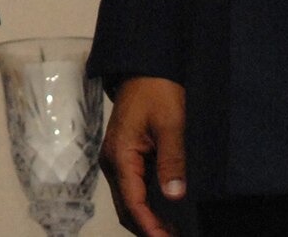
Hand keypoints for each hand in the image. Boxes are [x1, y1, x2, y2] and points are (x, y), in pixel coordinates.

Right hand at [100, 77, 186, 236]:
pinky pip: (133, 188)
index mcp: (120, 155)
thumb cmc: (157, 90)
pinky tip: (166, 211)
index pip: (132, 202)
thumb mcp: (170, 123)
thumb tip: (174, 194)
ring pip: (129, 200)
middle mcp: (113, 161)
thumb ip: (171, 159)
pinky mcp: (126, 156)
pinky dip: (147, 204)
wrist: (146, 67)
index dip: (150, 226)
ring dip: (148, 218)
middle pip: (127, 207)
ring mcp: (117, 159)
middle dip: (148, 228)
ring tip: (174, 231)